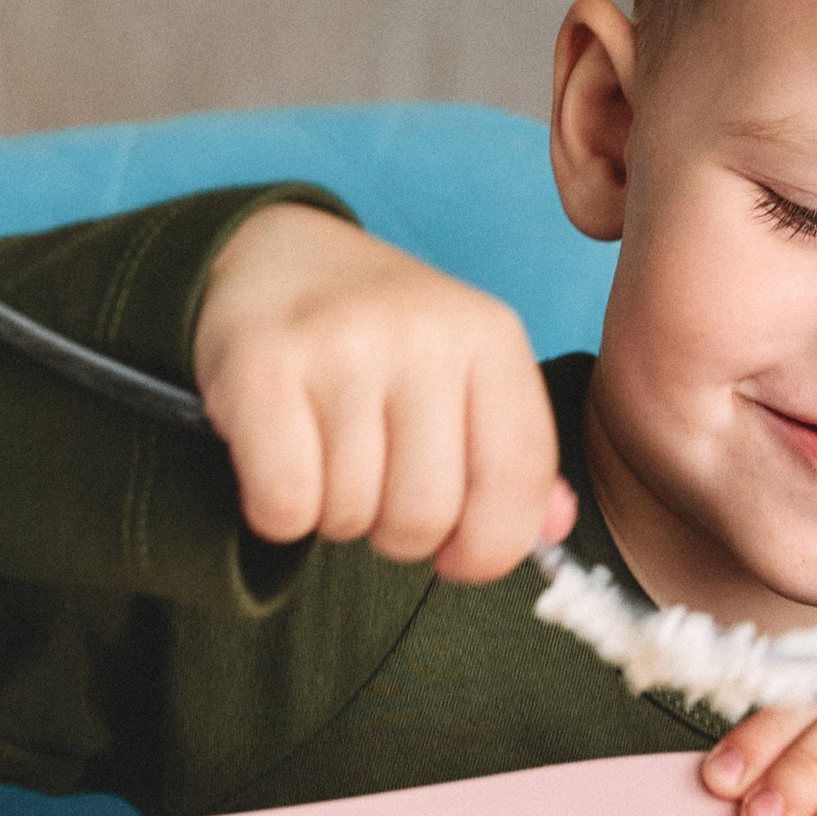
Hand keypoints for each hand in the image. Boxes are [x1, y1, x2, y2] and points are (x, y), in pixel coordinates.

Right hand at [191, 203, 573, 579]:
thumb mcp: (465, 378)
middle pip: (426, 514)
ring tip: (327, 461)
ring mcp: (340, 344)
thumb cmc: (381, 344)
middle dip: (399, 536)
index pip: (518, 478)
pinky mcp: (262, 365)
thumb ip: (513, 458)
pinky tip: (282, 466)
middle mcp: (423, 333)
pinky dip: (280, 513)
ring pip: (351, 514)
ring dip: (336, 516)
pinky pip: (285, 504)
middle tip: (378, 491)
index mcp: (490, 335)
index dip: (491, 547)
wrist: (275, 260)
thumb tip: (555, 530)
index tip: (459, 556)